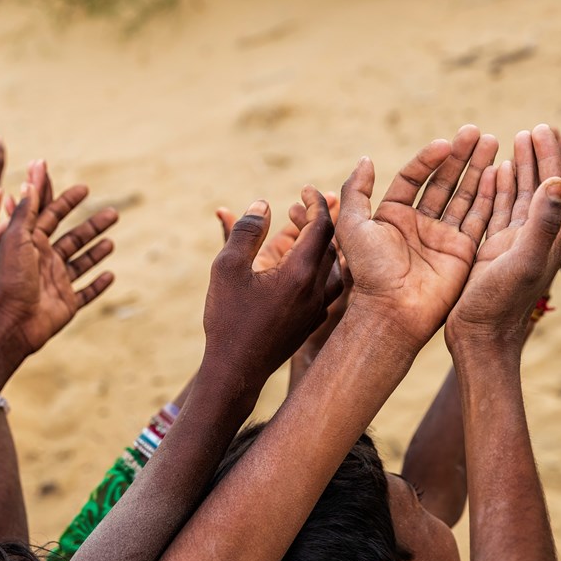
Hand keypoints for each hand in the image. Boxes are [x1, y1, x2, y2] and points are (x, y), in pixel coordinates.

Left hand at [0, 184, 117, 354]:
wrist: (11, 323)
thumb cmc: (9, 279)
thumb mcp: (15, 239)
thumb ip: (26, 211)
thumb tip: (30, 178)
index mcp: (31, 243)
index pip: (51, 215)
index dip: (66, 200)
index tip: (84, 187)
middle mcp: (45, 261)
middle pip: (73, 238)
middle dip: (92, 226)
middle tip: (113, 212)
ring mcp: (56, 283)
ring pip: (82, 263)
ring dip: (97, 252)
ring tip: (112, 241)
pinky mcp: (66, 304)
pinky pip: (86, 293)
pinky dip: (98, 285)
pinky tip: (111, 276)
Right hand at [218, 194, 351, 361]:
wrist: (236, 371)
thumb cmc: (228, 319)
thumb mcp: (227, 267)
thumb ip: (246, 231)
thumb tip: (263, 204)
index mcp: (300, 272)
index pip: (321, 227)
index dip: (316, 204)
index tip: (306, 189)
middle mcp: (316, 289)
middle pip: (331, 245)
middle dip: (320, 220)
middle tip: (303, 205)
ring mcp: (317, 309)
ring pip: (333, 267)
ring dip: (323, 245)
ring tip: (307, 233)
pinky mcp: (311, 323)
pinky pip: (328, 288)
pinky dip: (323, 269)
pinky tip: (310, 267)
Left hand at [336, 125, 497, 347]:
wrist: (392, 311)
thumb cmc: (369, 271)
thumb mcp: (352, 226)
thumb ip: (357, 192)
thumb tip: (365, 159)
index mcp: (392, 216)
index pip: (414, 177)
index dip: (429, 158)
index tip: (446, 142)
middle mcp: (419, 224)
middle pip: (443, 182)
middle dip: (460, 156)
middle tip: (477, 132)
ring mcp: (443, 237)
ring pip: (464, 195)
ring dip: (478, 169)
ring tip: (493, 141)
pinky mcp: (463, 252)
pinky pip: (479, 218)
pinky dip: (490, 195)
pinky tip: (499, 171)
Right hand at [445, 126, 560, 345]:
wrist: (480, 337)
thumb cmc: (501, 305)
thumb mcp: (524, 261)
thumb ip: (543, 223)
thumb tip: (559, 182)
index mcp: (553, 238)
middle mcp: (538, 236)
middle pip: (550, 186)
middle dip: (549, 154)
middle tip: (543, 127)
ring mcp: (516, 242)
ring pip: (525, 194)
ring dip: (525, 165)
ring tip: (521, 136)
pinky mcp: (495, 248)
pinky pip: (502, 208)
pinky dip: (502, 185)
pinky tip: (497, 169)